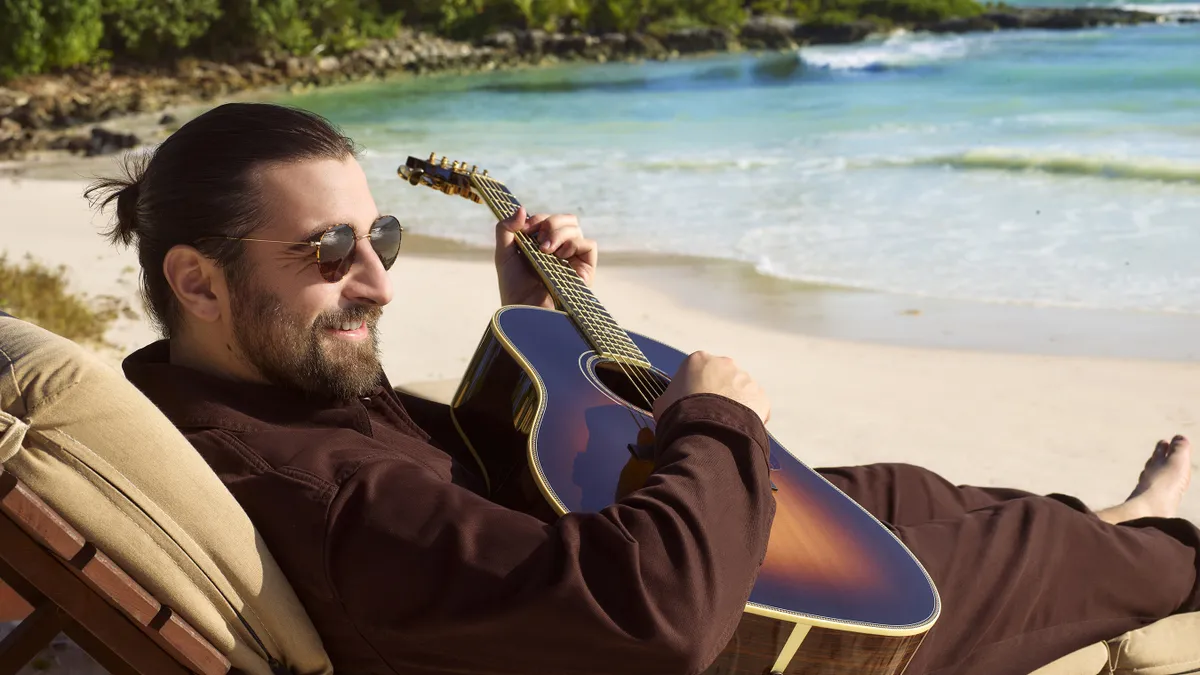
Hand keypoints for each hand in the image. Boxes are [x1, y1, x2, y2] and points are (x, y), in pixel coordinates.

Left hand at [495, 207, 597, 307]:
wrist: (524, 310)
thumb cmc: (513, 287)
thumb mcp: (503, 254)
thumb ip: (505, 229)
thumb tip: (522, 209)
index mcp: (542, 244)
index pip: (548, 219)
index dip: (538, 219)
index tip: (526, 229)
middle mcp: (560, 249)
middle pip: (566, 219)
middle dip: (550, 223)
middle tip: (538, 240)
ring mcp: (573, 258)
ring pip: (576, 228)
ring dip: (559, 233)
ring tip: (546, 250)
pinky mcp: (585, 269)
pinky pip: (589, 244)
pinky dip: (575, 243)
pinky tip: (560, 255)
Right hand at [653, 351, 769, 424]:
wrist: (706, 431)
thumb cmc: (680, 415)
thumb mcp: (663, 404)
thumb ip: (669, 398)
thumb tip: (668, 404)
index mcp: (698, 360)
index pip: (697, 371)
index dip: (694, 389)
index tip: (692, 404)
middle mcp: (724, 363)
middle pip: (721, 377)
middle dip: (717, 393)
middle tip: (709, 414)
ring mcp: (744, 378)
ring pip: (739, 390)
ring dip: (734, 404)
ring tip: (724, 425)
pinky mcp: (759, 395)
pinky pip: (754, 406)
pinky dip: (748, 416)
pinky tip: (737, 430)